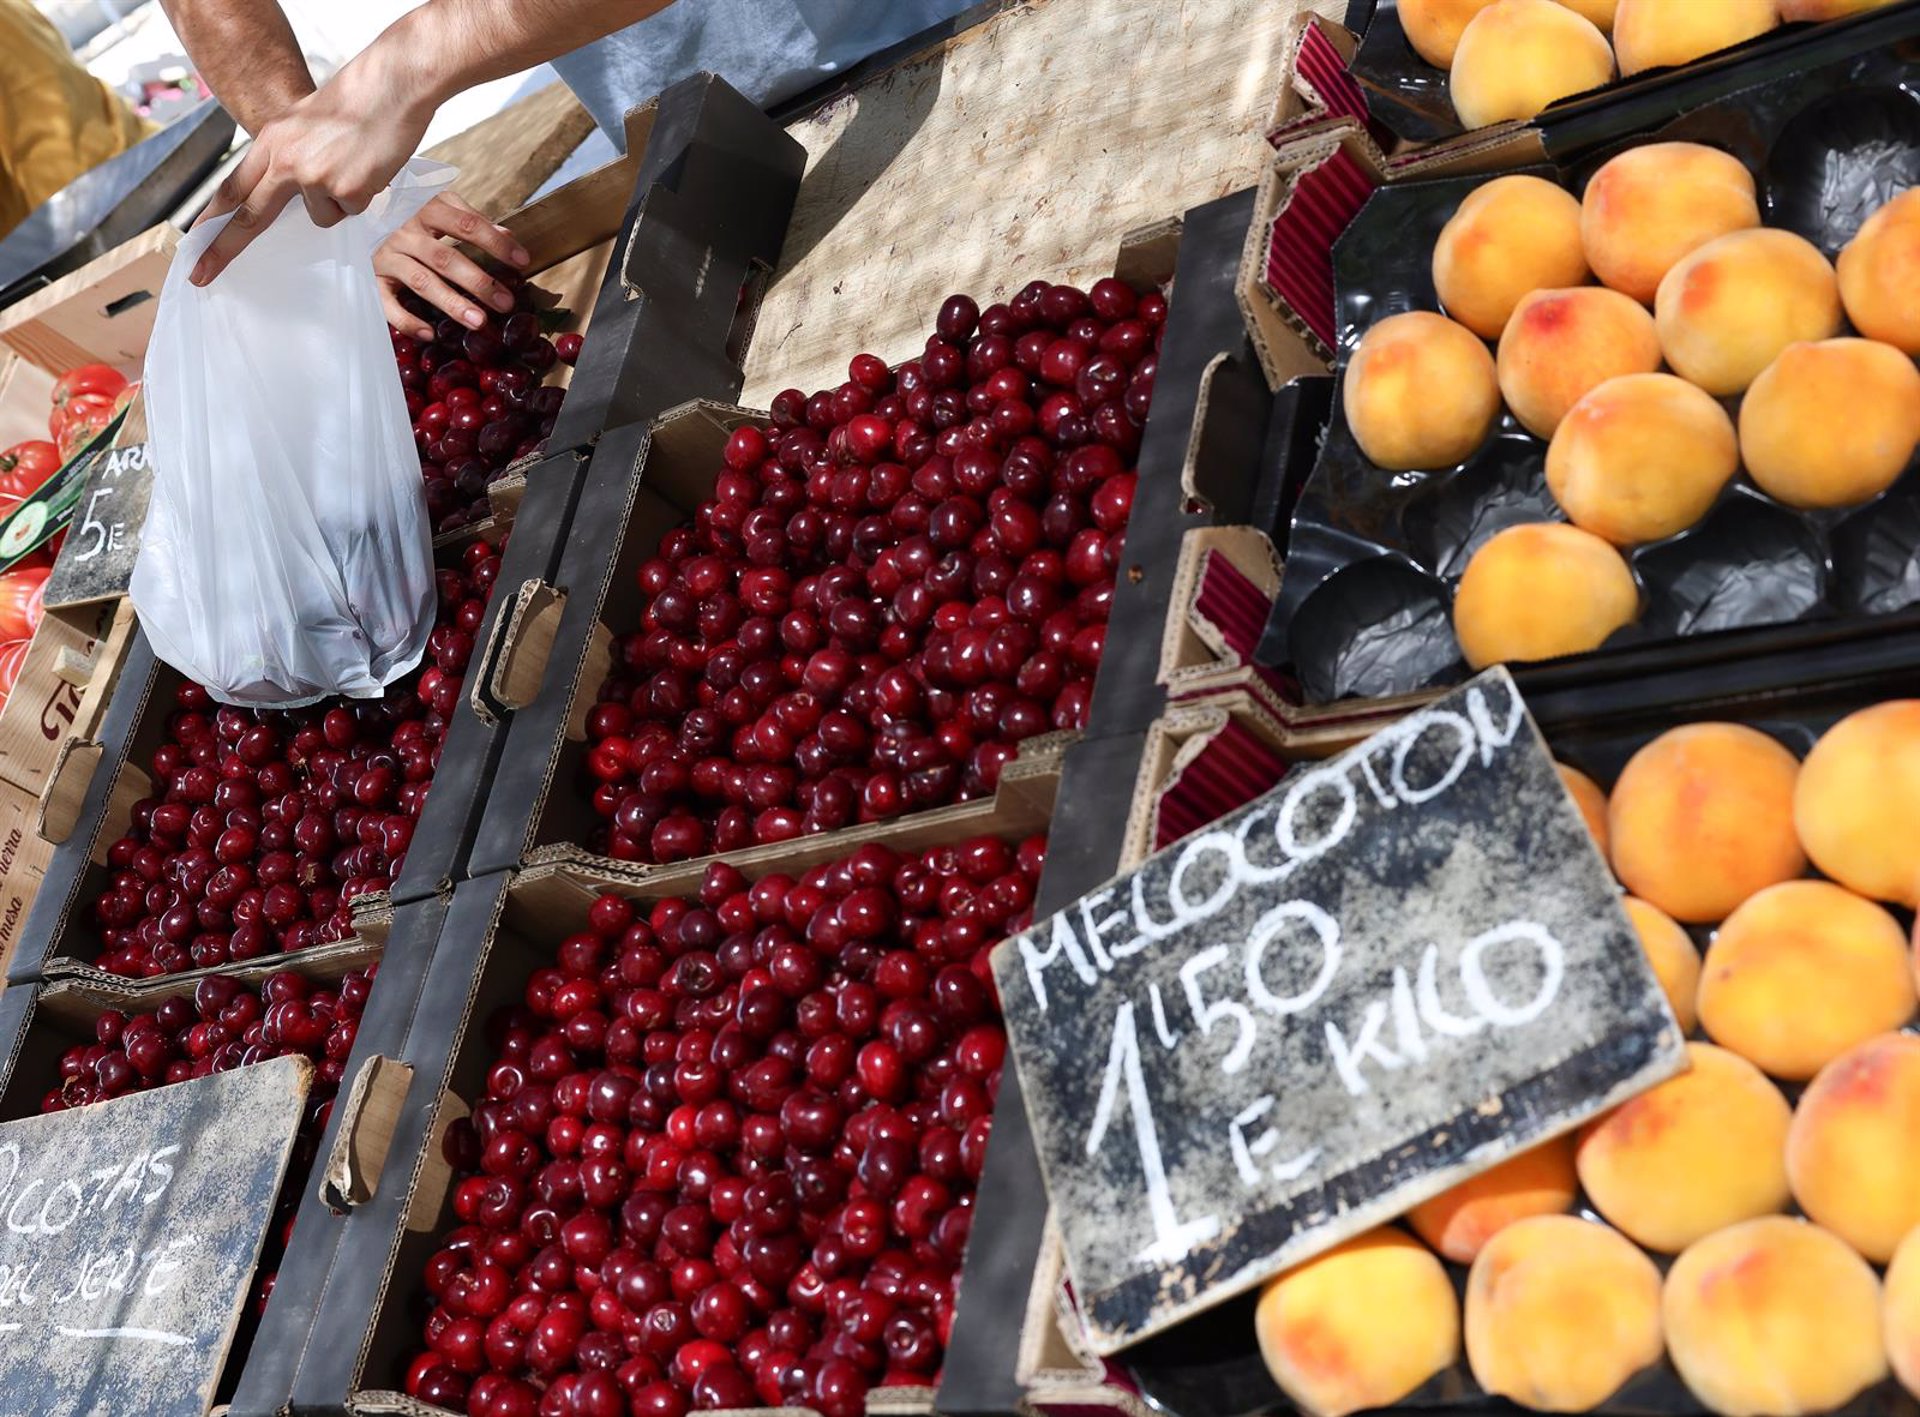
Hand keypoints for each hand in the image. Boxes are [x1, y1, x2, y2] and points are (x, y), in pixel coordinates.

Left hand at [188, 51, 432, 285]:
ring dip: (339, 201)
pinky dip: (364, 196)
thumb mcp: (308, 121)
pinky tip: (372, 169)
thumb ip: (292, 154)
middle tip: (201, 276)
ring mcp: (315, 178)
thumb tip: (293, 191)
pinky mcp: (346, 191)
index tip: (193, 243)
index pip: (233, 186)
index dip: (211, 217)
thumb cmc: (360, 100)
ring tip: (357, 166)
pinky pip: (352, 212)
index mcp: (272, 141)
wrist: (395, 85)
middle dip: (223, 250)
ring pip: (320, 216)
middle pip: (250, 216)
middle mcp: (286, 161)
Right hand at [376, 193, 529, 338]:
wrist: (354, 209)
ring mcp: (387, 256)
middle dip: (478, 282)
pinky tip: (429, 334)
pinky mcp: (372, 278)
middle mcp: (405, 232)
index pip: (467, 225)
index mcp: (426, 210)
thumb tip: (509, 234)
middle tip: (505, 303)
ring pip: (422, 282)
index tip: (522, 261)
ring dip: (451, 303)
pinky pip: (387, 304)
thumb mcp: (440, 207)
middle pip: (446, 258)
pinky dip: (407, 321)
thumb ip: (471, 219)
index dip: (496, 243)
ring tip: (479, 322)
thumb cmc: (410, 215)